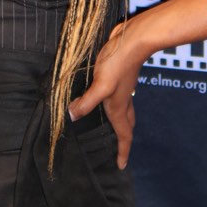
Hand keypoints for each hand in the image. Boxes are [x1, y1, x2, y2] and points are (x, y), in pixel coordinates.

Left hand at [67, 21, 142, 168]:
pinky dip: (112, 102)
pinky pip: (117, 95)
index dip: (123, 151)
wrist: (134, 40)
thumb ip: (87, 102)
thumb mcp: (101, 85)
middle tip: (117, 149)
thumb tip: (72, 116)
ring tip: (108, 126)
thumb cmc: (118, 64)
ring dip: (118, 121)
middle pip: (126, 125)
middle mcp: (123, 99)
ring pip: (123, 110)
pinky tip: (101, 95)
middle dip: (123, 139)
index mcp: (119, 107)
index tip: (121, 166)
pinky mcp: (118, 75)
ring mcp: (122, 87)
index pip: (124, 135)